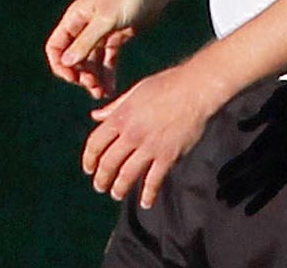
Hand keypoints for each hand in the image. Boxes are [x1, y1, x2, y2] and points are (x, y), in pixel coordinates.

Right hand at [46, 0, 169, 100]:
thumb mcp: (107, 19)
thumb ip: (86, 41)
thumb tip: (66, 62)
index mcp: (76, 17)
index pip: (56, 46)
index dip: (61, 65)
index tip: (75, 78)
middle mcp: (86, 25)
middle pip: (74, 57)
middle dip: (81, 75)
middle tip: (94, 88)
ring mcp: (103, 31)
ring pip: (91, 61)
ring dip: (94, 78)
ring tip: (104, 93)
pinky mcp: (119, 35)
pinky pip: (108, 59)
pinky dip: (108, 73)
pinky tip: (112, 88)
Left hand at [82, 60, 230, 207]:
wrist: (198, 88)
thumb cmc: (169, 84)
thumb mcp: (137, 91)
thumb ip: (115, 106)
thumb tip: (96, 115)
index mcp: (122, 116)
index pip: (95, 144)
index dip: (89, 159)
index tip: (89, 168)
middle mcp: (132, 134)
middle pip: (108, 164)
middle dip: (101, 179)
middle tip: (101, 186)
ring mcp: (150, 146)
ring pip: (126, 176)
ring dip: (119, 188)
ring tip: (117, 193)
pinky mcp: (168, 155)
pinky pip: (154, 180)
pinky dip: (148, 194)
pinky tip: (146, 202)